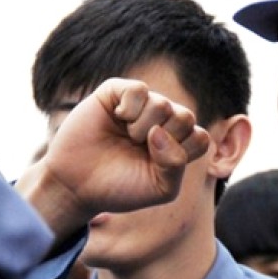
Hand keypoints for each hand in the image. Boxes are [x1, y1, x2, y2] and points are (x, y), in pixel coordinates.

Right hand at [16, 78, 210, 240]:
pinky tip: (118, 119)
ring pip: (163, 104)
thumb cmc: (121, 188)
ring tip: (127, 137)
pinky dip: (129, 108)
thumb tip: (160, 132)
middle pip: (186, 117)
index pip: (200, 138)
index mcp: (177, 143)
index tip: (157, 166)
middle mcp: (163, 121)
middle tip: (140, 150)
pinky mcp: (117, 93)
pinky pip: (138, 90)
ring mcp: (142, 106)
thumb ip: (175, 165)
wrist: (77, 186)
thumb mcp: (160, 188)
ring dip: (142, 128)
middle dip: (164, 140)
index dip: (181, 153)